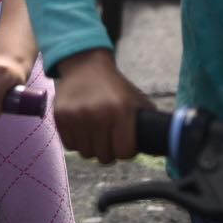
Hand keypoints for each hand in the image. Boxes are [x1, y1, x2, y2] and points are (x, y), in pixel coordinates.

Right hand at [52, 49, 151, 163]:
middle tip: (109, 138)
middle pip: (104, 156)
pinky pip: (70, 145)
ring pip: (86, 153)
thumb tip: (163, 146)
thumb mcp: (136, 100)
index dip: (126, 150)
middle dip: (109, 150)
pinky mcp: (60, 116)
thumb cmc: (115, 87)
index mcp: (121, 110)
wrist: (85, 65)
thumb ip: (147, 124)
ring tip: (95, 132)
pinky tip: (81, 128)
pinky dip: (76, 141)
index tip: (124, 143)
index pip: (124, 152)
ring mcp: (77, 115)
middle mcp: (98, 113)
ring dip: (92, 147)